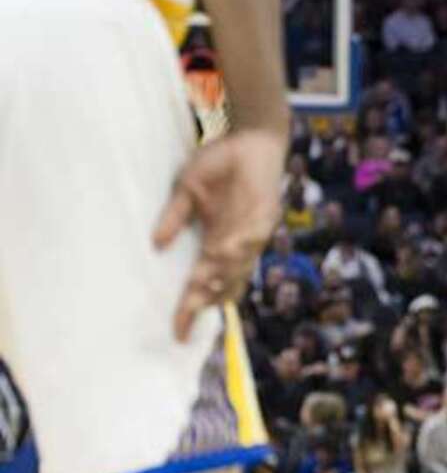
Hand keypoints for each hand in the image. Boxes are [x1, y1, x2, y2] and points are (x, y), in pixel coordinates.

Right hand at [153, 128, 286, 340]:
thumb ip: (175, 217)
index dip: (190, 309)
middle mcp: (235, 245)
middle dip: (203, 301)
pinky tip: (223, 251)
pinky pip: (253, 236)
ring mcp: (251, 232)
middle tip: (186, 317)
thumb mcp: (186, 190)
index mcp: (215, 244)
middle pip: (222, 284)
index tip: (176, 332)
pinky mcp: (266, 215)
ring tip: (200, 293)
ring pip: (238, 266)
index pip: (201, 284)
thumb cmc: (218, 166)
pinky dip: (239, 246)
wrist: (251, 140)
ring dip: (220, 279)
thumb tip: (156, 243)